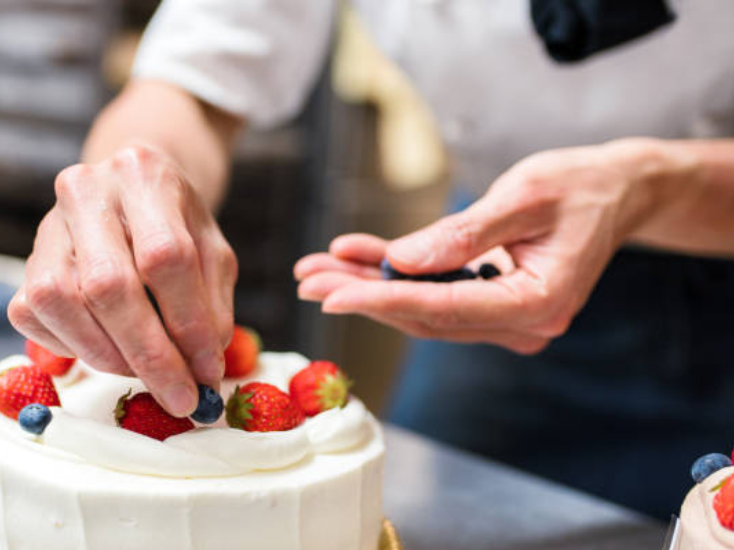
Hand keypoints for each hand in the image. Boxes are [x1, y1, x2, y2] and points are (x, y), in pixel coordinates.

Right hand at [8, 145, 236, 415]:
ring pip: (61, 302)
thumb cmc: (179, 226)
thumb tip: (202, 368)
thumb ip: (212, 305)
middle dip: (149, 354)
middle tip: (179, 396)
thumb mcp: (213, 253)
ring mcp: (48, 224)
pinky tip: (109, 348)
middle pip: (108, 285)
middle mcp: (87, 190)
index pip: (165, 256)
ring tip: (146, 372)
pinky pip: (34, 314)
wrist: (134, 190)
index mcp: (145, 176)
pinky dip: (74, 346)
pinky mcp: (25, 258)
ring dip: (109, 355)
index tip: (207, 372)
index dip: (188, 323)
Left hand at [295, 140, 670, 353]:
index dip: (381, 300)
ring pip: (422, 308)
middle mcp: (521, 324)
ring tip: (317, 268)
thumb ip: (463, 234)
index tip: (330, 294)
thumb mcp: (524, 196)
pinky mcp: (493, 304)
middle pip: (424, 315)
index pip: (442, 309)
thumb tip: (401, 262)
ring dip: (369, 286)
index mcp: (536, 303)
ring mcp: (507, 319)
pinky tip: (357, 256)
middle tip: (307, 277)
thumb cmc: (579, 186)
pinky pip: (436, 294)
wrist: (618, 192)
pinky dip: (396, 276)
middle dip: (361, 294)